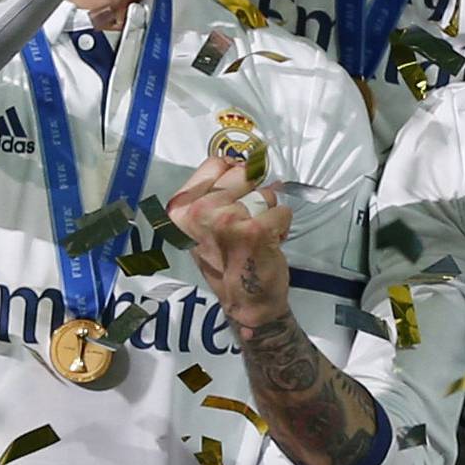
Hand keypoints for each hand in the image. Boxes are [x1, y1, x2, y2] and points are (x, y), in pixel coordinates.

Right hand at [167, 150, 293, 332]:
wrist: (245, 302)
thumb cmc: (226, 262)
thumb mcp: (204, 225)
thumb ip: (216, 193)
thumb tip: (245, 162)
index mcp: (181, 208)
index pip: (216, 163)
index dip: (234, 177)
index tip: (236, 196)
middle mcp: (199, 211)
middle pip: (243, 174)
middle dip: (252, 196)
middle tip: (243, 224)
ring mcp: (226, 219)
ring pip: (265, 193)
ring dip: (267, 213)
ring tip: (255, 236)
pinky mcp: (254, 229)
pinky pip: (282, 210)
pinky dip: (281, 226)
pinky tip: (268, 244)